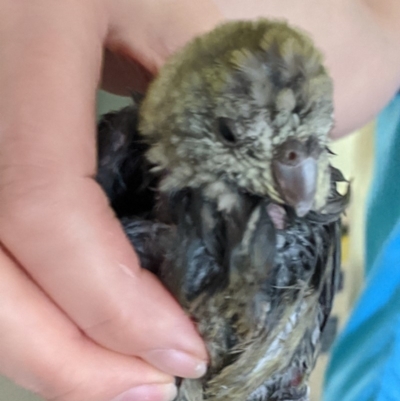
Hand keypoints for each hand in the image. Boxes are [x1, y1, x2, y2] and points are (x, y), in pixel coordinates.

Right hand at [0, 1, 221, 399]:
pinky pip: (6, 231)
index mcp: (36, 29)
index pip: (38, 198)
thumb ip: (218, 140)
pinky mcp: (13, 134)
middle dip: (57, 349)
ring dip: (45, 334)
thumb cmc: (236, 7)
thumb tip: (202, 260)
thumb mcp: (228, 56)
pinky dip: (42, 289)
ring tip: (119, 375)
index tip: (182, 355)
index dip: (105, 301)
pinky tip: (91, 314)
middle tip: (142, 391)